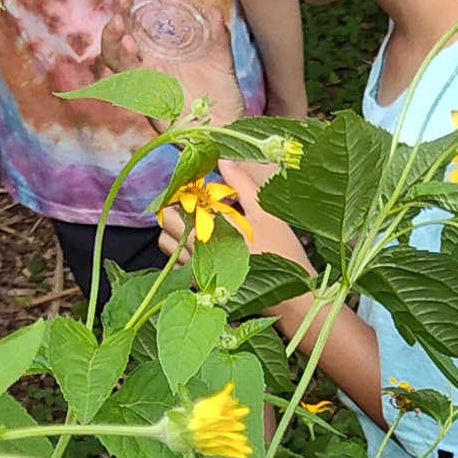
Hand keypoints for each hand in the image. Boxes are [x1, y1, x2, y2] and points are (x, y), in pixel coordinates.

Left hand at [156, 153, 307, 273]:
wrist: (291, 296)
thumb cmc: (282, 252)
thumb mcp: (266, 213)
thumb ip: (242, 185)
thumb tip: (224, 161)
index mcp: (213, 226)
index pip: (180, 201)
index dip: (184, 190)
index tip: (196, 187)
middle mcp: (199, 247)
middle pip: (168, 221)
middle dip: (176, 209)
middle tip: (195, 204)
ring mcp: (196, 268)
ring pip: (167, 243)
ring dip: (175, 231)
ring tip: (195, 225)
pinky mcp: (198, 283)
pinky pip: (176, 263)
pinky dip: (181, 252)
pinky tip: (200, 247)